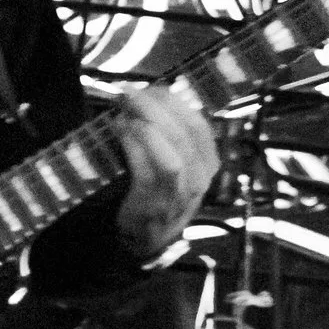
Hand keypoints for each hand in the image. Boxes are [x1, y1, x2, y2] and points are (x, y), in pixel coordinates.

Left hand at [113, 82, 218, 259]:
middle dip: (154, 107)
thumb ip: (171, 135)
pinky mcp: (153, 206)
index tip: (151, 88)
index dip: (174, 102)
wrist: (145, 241)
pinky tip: (120, 132)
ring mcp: (178, 196)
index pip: (198, 125)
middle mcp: (200, 180)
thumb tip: (152, 95)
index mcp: (208, 164)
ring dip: (147, 126)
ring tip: (124, 113)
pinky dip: (134, 147)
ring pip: (172, 154)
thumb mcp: (178, 165)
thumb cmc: (159, 194)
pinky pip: (147, 171)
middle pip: (184, 134)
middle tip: (128, 93)